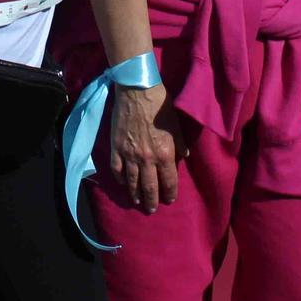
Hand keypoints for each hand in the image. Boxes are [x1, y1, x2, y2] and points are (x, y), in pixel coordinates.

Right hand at [108, 82, 181, 213]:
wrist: (137, 91)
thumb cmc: (160, 106)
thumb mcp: (176, 125)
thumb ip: (179, 144)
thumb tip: (184, 157)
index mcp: (165, 154)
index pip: (168, 181)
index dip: (169, 193)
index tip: (169, 200)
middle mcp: (147, 159)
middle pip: (149, 187)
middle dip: (152, 200)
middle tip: (152, 209)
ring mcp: (129, 155)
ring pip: (132, 182)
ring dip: (135, 194)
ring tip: (137, 201)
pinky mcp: (116, 148)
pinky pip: (117, 169)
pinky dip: (120, 179)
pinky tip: (123, 183)